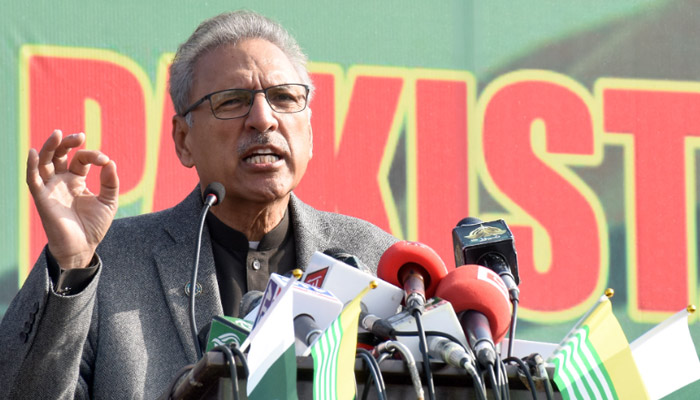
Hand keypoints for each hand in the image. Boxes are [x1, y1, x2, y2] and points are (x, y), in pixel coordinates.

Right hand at [26, 130, 118, 269]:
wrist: (83, 248)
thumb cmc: (94, 226)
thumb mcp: (109, 201)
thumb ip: (111, 182)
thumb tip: (110, 162)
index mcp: (76, 180)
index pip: (81, 159)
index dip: (92, 155)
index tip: (104, 160)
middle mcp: (61, 181)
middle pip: (59, 154)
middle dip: (67, 143)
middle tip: (79, 136)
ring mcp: (50, 188)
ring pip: (44, 162)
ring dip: (49, 147)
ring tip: (58, 134)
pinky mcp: (42, 198)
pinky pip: (33, 179)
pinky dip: (31, 165)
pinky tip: (33, 151)